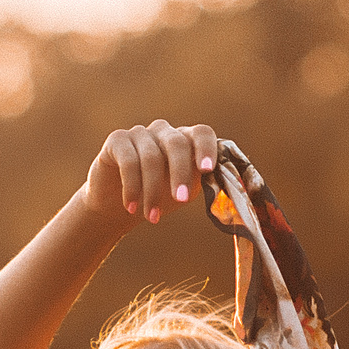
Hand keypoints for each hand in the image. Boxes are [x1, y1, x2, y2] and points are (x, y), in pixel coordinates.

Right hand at [81, 121, 220, 232]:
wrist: (117, 206)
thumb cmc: (157, 197)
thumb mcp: (184, 191)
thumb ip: (202, 184)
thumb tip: (230, 194)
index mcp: (185, 140)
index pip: (201, 133)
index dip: (206, 148)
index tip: (206, 169)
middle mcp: (164, 131)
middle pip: (177, 143)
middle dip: (180, 174)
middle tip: (180, 200)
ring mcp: (140, 133)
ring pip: (151, 157)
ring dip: (152, 191)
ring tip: (152, 217)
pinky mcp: (117, 140)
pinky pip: (129, 161)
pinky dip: (132, 187)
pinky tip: (131, 207)